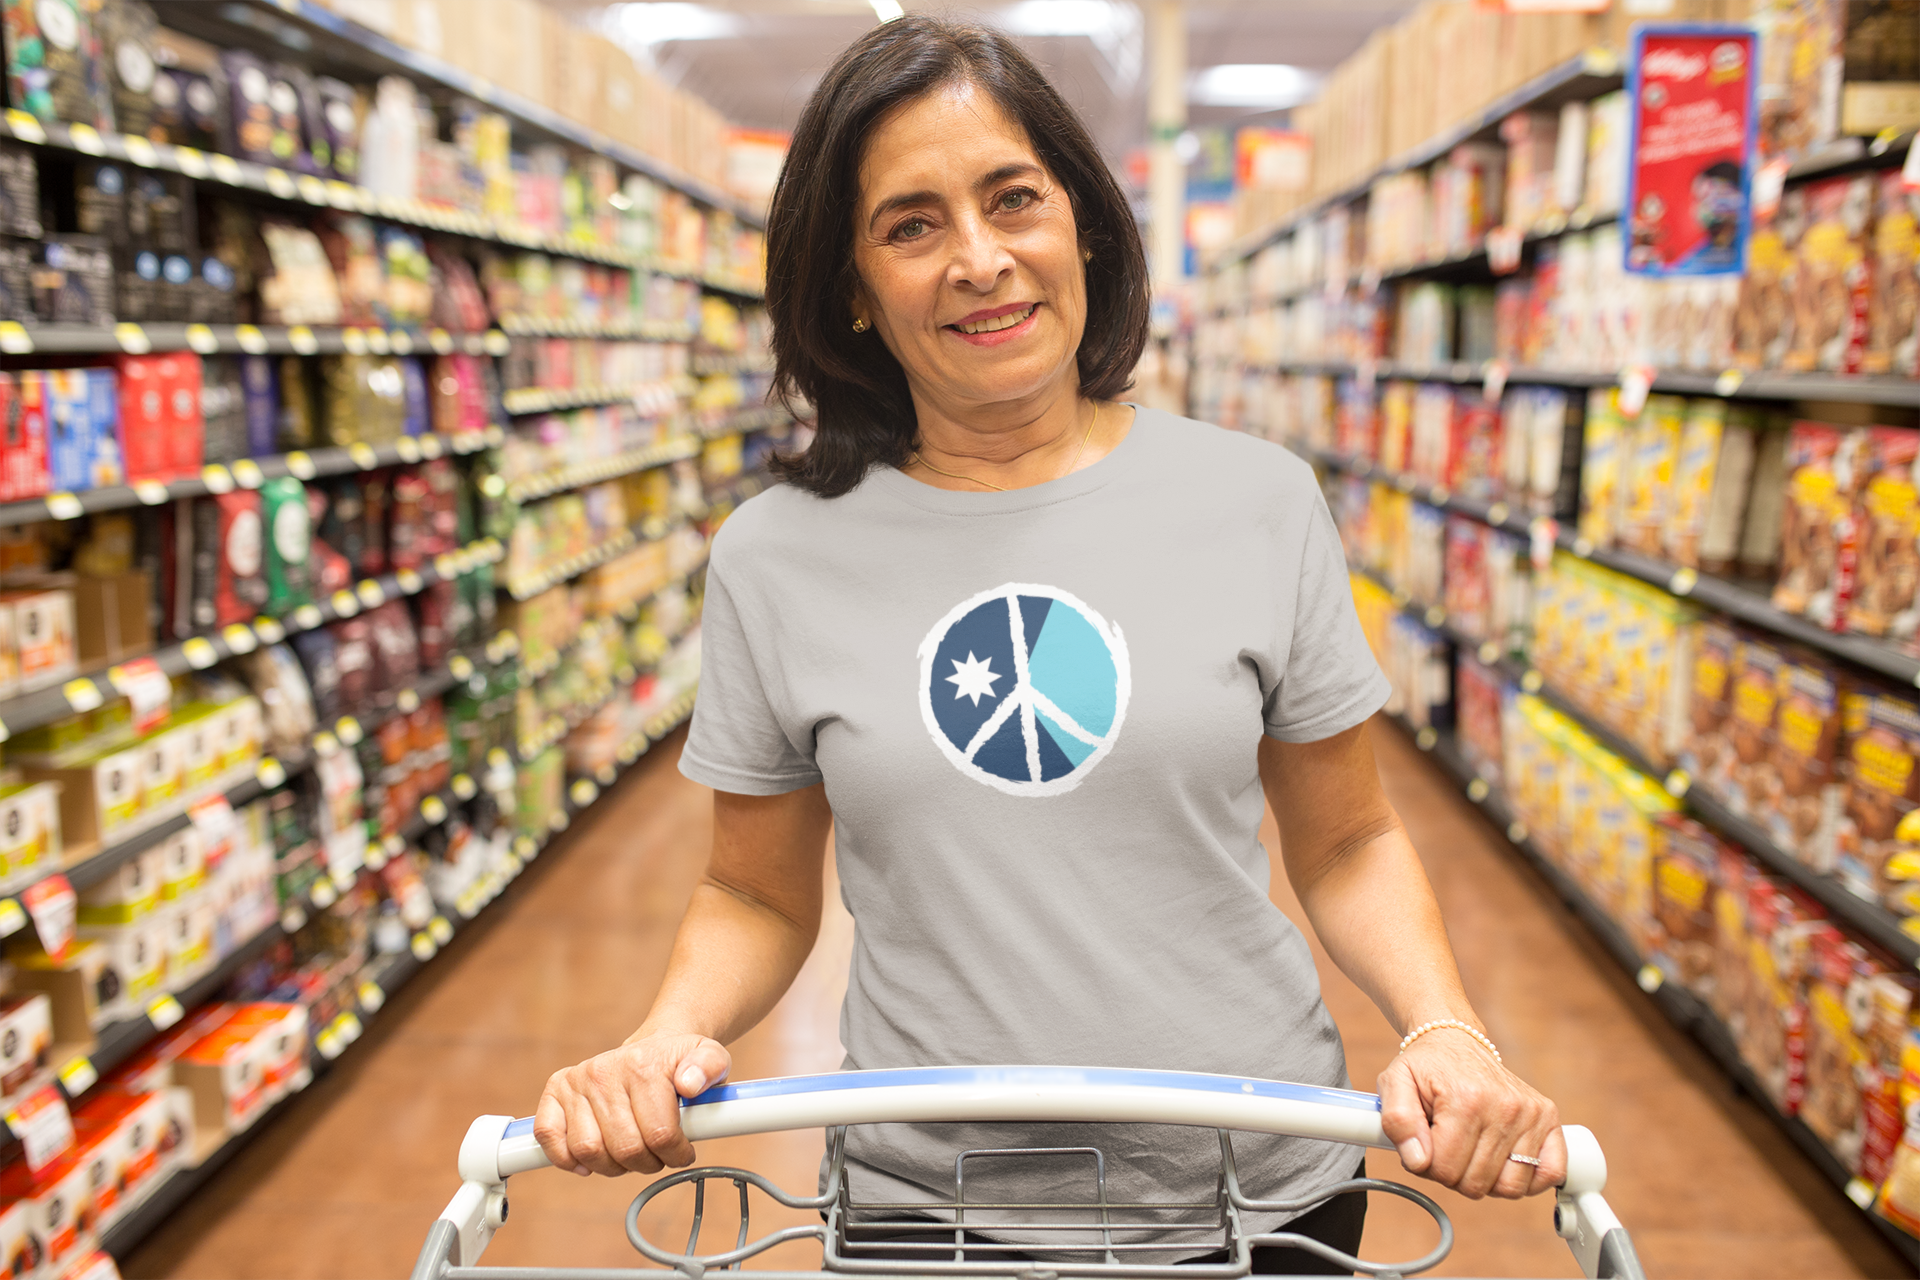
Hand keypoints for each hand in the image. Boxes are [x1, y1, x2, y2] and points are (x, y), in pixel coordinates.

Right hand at [535, 1033, 731, 1176]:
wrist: (655, 1046)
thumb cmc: (681, 1061)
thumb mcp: (712, 1058)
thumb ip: (711, 1066)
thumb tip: (690, 1083)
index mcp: (643, 1066)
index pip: (659, 1134)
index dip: (676, 1154)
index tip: (683, 1152)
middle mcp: (604, 1071)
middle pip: (625, 1148)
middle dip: (648, 1163)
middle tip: (657, 1155)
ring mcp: (578, 1081)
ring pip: (588, 1150)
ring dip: (613, 1166)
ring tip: (630, 1156)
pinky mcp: (556, 1091)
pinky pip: (548, 1135)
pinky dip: (566, 1158)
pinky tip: (589, 1162)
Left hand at [1377, 1028, 1564, 1198]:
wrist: (1457, 1042)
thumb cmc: (1426, 1067)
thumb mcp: (1395, 1083)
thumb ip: (1396, 1122)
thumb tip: (1417, 1160)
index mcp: (1465, 1099)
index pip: (1445, 1169)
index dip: (1426, 1166)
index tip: (1423, 1144)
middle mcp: (1504, 1106)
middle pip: (1476, 1183)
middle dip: (1453, 1173)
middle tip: (1446, 1146)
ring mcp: (1531, 1114)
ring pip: (1510, 1188)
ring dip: (1486, 1180)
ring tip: (1471, 1152)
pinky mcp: (1548, 1119)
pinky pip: (1549, 1173)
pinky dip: (1526, 1179)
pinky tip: (1504, 1161)